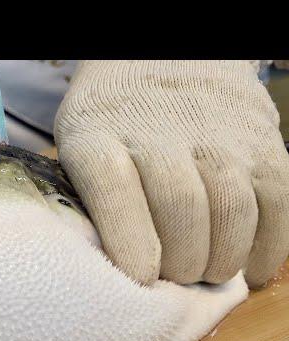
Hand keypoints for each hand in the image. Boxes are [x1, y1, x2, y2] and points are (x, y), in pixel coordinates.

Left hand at [55, 60, 288, 287]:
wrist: (166, 57)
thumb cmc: (111, 116)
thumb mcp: (76, 141)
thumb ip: (89, 194)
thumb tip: (119, 266)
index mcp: (97, 133)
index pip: (114, 190)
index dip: (130, 243)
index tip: (140, 277)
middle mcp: (159, 132)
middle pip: (179, 208)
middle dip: (179, 264)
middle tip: (174, 280)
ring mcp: (215, 134)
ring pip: (230, 210)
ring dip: (221, 260)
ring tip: (205, 275)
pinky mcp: (261, 140)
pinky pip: (278, 202)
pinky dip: (268, 248)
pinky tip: (249, 270)